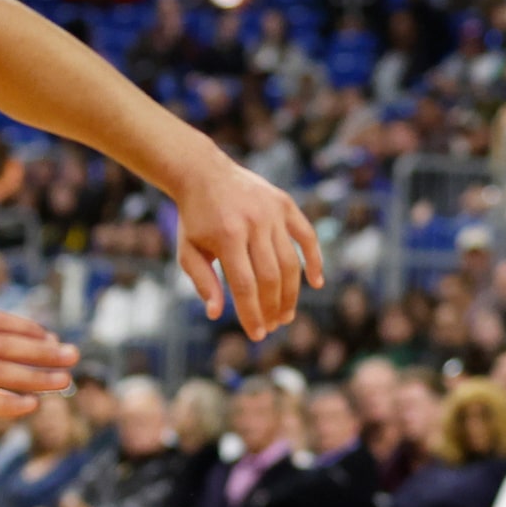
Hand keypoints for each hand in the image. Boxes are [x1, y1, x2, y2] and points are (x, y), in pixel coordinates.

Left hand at [167, 156, 321, 338]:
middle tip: (273, 326)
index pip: (245, 285)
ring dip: (292, 293)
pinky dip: (315, 260)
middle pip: (271, 277)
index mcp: (227, 236)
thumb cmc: (194, 217)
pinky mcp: (285, 203)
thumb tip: (217, 314)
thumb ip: (203, 282)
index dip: (253, 313)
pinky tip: (317, 282)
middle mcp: (254, 223)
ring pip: (291, 261)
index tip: (257, 335)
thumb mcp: (188, 250)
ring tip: (287, 314)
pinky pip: (307, 235)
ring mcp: (272, 212)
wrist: (202, 171)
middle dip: (274, 307)